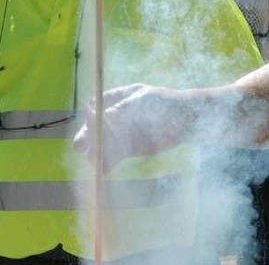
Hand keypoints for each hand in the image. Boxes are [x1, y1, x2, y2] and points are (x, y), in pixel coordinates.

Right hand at [72, 84, 190, 170]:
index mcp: (118, 98)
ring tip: (93, 160)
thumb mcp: (142, 102)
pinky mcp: (130, 149)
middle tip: (79, 146)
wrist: (188, 120)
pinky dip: (108, 163)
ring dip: (97, 152)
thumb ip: (120, 111)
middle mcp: (116, 116)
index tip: (88, 123)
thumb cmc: (166, 103)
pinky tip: (103, 170)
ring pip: (104, 144)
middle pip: (96, 127)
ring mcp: (123, 133)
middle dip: (88, 136)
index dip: (91, 116)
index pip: (97, 106)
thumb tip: (96, 116)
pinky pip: (115, 156)